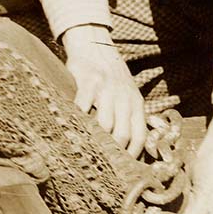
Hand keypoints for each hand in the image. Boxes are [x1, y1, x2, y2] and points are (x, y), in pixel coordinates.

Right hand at [60, 26, 147, 156]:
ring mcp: (107, 89)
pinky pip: (83, 107)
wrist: (94, 46)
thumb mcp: (127, 93)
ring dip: (95, 140)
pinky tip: (72, 127)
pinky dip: (78, 120)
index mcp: (136, 103)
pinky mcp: (88, 81)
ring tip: (86, 151)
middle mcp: (124, 97)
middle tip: (101, 164)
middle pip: (122, 135)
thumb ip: (128, 114)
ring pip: (104, 124)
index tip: (121, 167)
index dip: (131, 155)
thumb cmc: (110, 75)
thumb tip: (124, 145)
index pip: (139, 136)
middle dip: (112, 153)